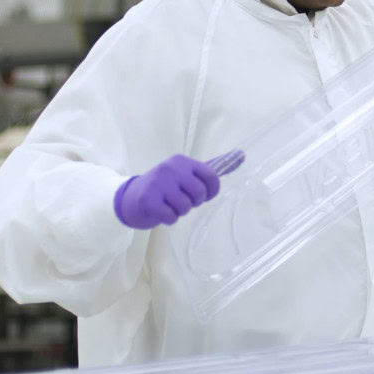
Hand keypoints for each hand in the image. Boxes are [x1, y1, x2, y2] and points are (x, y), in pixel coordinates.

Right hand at [114, 150, 243, 229]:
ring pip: (185, 206)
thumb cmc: (166, 186)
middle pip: (199, 194)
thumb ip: (213, 167)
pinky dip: (170, 219)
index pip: (211, 177)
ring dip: (180, 211)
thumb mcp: (188, 173)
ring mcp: (157, 184)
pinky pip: (171, 216)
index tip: (204, 195)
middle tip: (182, 200)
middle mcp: (170, 169)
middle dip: (194, 202)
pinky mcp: (148, 200)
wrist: (131, 198)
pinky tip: (162, 212)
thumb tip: (242, 155)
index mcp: (182, 161)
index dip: (211, 191)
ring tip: (170, 205)